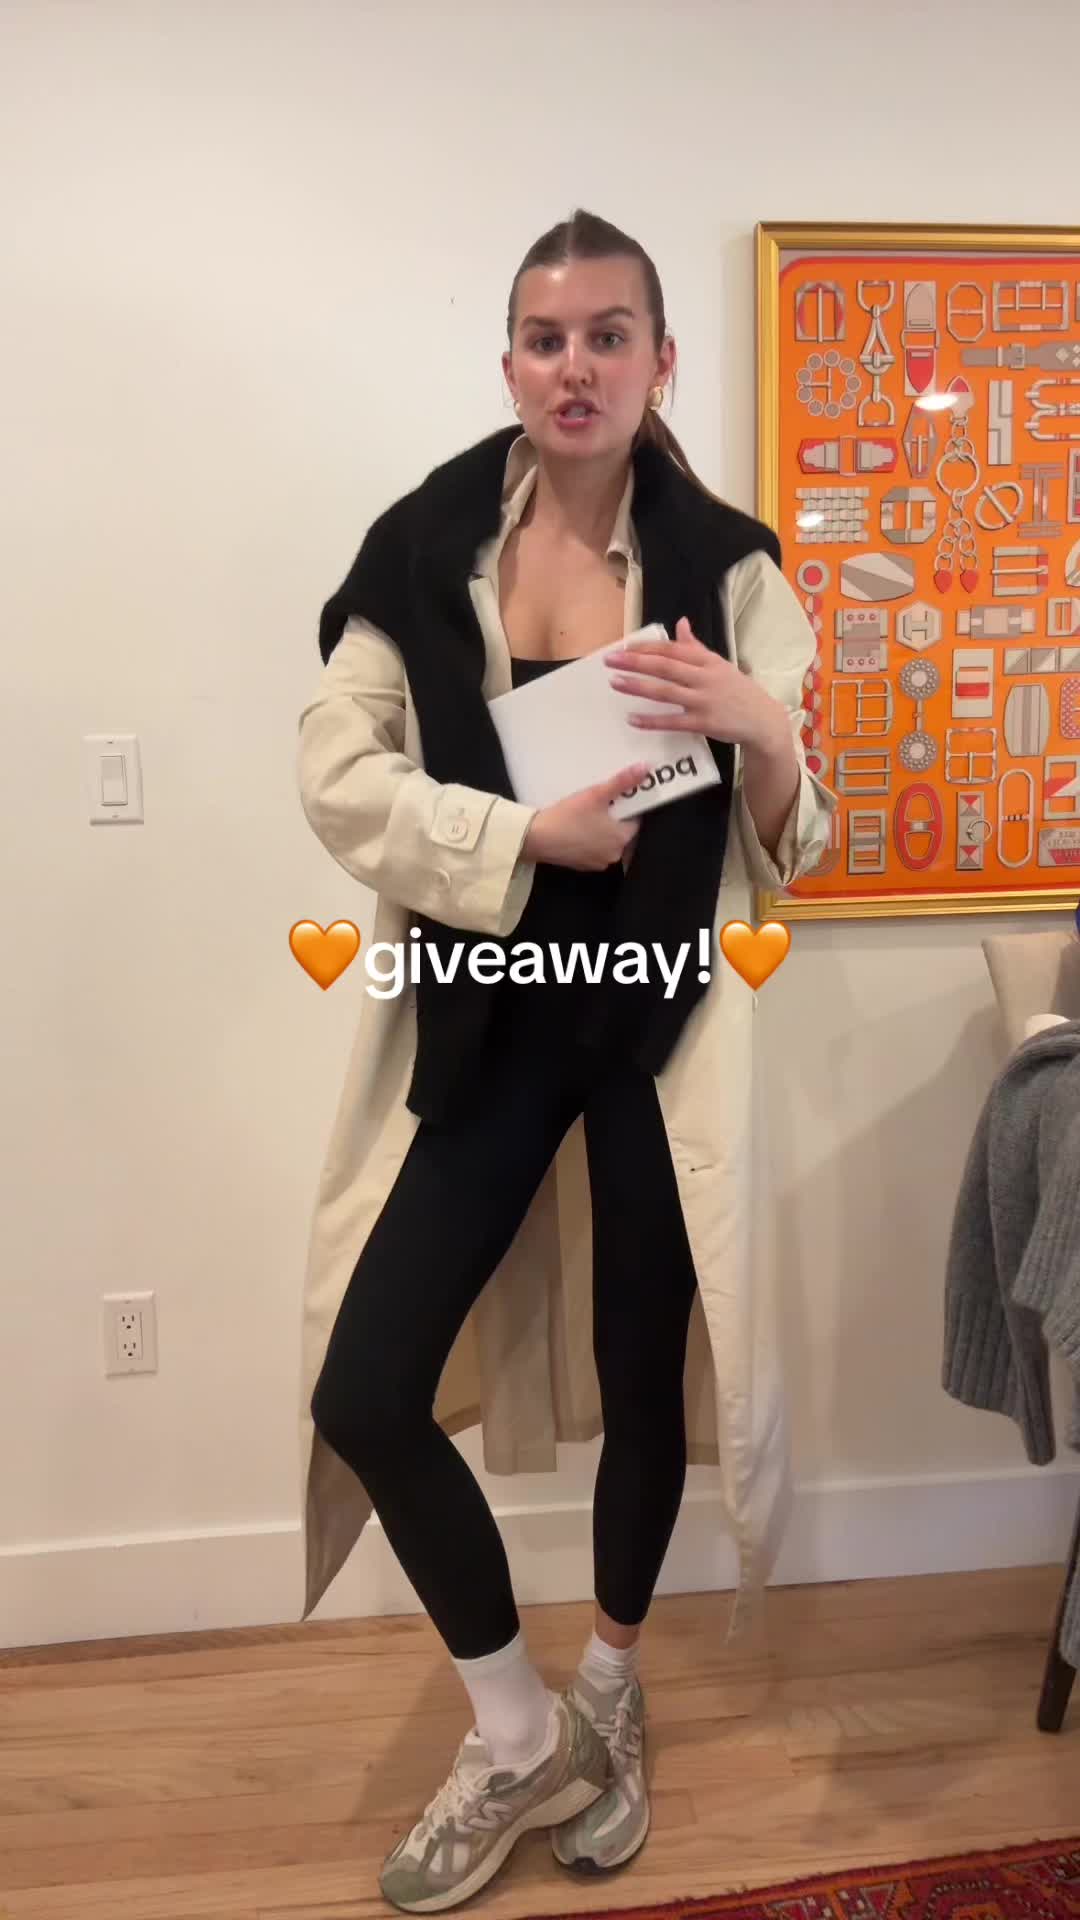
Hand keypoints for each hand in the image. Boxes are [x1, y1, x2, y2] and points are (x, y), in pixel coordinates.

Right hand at [522, 763, 648, 870]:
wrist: (536, 837)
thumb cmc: (568, 817)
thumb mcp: (597, 794)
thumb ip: (622, 782)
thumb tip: (645, 769)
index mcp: (623, 839)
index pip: (635, 820)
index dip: (627, 806)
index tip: (615, 797)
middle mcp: (614, 855)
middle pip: (621, 832)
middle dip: (613, 818)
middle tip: (598, 804)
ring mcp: (598, 863)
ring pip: (606, 841)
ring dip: (601, 829)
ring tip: (585, 815)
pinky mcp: (582, 866)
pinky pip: (592, 850)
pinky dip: (588, 840)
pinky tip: (576, 828)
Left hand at [605, 618, 787, 754]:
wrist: (762, 720)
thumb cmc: (738, 691)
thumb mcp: (720, 665)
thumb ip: (696, 647)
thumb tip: (680, 623)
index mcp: (708, 661)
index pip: (672, 650)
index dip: (646, 648)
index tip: (624, 647)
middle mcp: (705, 677)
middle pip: (665, 667)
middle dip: (635, 662)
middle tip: (610, 660)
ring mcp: (704, 700)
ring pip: (665, 691)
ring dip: (638, 686)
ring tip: (615, 683)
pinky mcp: (704, 723)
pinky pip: (673, 721)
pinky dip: (652, 720)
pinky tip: (632, 718)